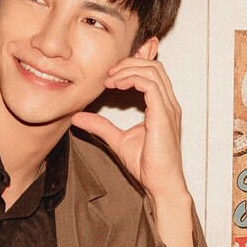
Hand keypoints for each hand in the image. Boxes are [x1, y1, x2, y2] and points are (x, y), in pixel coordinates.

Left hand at [72, 53, 188, 201]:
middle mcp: (168, 104)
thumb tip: (78, 117)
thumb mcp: (117, 140)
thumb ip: (101, 126)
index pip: (152, 73)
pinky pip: (150, 85)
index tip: (108, 77)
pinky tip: (117, 86)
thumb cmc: (147, 165)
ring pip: (153, 71)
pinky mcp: (164, 115)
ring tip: (110, 79)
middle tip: (108, 73)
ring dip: (128, 70)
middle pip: (154, 66)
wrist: (160, 183)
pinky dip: (132, 79)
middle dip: (129, 63)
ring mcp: (169, 108)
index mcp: (162, 106)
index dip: (130, 68)